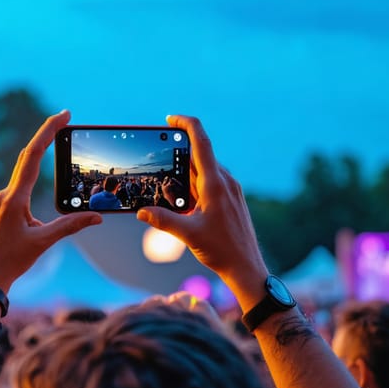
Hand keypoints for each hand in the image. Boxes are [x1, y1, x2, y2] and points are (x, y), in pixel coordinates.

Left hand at [0, 110, 101, 291]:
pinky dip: (19, 218)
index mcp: (13, 198)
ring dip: (29, 213)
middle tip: (52, 164)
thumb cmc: (10, 263)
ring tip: (23, 244)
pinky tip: (14, 242)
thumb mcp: (43, 242)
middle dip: (41, 171)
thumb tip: (96, 217)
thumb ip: (70, 226)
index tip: (63, 115)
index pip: (33, 156)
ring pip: (18, 197)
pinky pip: (7, 207)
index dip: (48, 132)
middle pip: (26, 172)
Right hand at [137, 115, 267, 296]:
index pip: (200, 141)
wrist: (247, 267)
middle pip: (198, 156)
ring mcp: (230, 189)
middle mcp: (225, 181)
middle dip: (177, 159)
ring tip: (173, 195)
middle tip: (160, 170)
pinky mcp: (232, 198)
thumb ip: (162, 220)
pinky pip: (211, 183)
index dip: (186, 124)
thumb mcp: (187, 235)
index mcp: (215, 183)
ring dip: (186, 176)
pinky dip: (195, 186)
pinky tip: (187, 205)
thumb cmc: (222, 250)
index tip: (170, 119)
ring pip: (204, 171)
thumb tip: (141, 210)